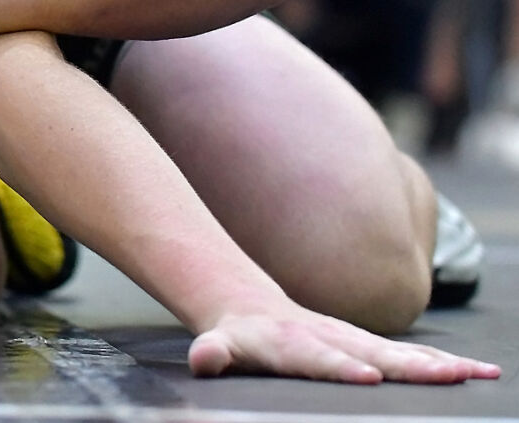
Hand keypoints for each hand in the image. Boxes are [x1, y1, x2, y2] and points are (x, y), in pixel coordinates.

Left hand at [188, 305, 500, 383]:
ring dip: (440, 364)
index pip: (318, 358)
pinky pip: (412, 355)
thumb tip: (203, 357)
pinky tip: (477, 372)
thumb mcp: (217, 343)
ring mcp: (353, 338)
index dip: (341, 367)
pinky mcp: (371, 344)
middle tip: (446, 376)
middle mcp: (329, 336)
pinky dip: (445, 363)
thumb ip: (212, 352)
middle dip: (409, 366)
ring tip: (477, 373)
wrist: (250, 305)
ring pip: (401, 354)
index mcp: (293, 343)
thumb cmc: (236, 335)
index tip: (367, 377)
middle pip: (372, 353)